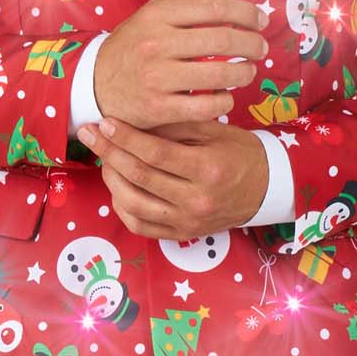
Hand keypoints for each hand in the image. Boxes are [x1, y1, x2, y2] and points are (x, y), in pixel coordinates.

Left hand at [75, 116, 268, 239]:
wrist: (266, 189)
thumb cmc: (239, 153)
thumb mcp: (213, 131)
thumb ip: (175, 126)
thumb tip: (135, 121)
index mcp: (207, 169)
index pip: (154, 152)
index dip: (124, 137)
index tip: (105, 122)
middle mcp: (196, 199)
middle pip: (139, 176)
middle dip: (108, 152)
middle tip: (90, 134)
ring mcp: (188, 221)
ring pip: (133, 204)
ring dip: (111, 179)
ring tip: (104, 159)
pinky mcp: (182, 234)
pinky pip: (141, 225)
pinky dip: (122, 207)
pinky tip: (117, 187)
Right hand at [91, 0, 268, 128]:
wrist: (96, 82)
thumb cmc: (136, 42)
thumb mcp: (160, 11)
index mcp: (158, 15)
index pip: (214, 6)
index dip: (246, 13)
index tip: (260, 20)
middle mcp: (156, 43)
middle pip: (221, 39)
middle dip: (252, 43)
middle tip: (261, 47)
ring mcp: (156, 77)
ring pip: (218, 74)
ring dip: (243, 73)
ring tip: (249, 70)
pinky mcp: (158, 108)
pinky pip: (205, 106)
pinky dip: (224, 101)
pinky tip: (227, 95)